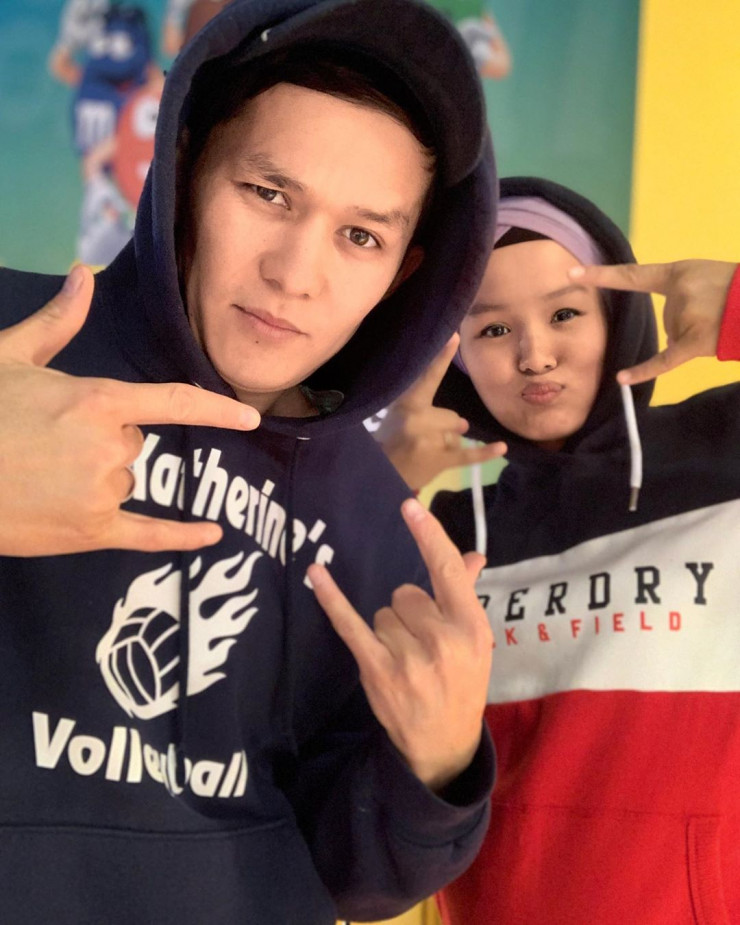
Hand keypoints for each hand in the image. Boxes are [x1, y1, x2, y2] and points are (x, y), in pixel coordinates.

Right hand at [0, 265, 259, 555]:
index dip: (216, 409)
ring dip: (96, 478)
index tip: (251, 417)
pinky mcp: (90, 531)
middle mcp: (109, 447)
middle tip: (48, 443)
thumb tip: (83, 274)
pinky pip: (148, 534)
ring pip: (125, 480)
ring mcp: (101, 492)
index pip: (172, 402)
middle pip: (134, 442)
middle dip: (102, 440)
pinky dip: (181, 536)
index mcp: (96, 401)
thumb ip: (58, 321)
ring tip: (42, 474)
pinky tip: (211, 535)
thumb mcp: (10, 356)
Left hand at [307, 498, 491, 792]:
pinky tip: (315, 573)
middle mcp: (441, 640)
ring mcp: (408, 657)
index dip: (428, 537)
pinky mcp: (377, 670)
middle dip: (409, 612)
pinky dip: (331, 598)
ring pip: (381, 611)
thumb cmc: (461, 683)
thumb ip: (465, 594)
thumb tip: (471, 556)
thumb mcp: (475, 641)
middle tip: (421, 644)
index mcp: (471, 627)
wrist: (443, 744)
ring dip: (388, 629)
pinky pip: (349, 623)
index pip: (446, 571)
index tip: (409, 506)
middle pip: (404, 593)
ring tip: (406, 659)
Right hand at [375, 335, 505, 490]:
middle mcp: (420, 420)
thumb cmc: (387, 442)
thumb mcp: (396, 415)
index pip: (428, 377)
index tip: (454, 336)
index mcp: (408, 404)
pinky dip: (485, 453)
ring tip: (426, 450)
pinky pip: (468, 455)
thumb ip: (422, 405)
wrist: (379, 476)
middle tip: (421, 437)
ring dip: (447, 440)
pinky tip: (502, 448)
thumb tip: (462, 423)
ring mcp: (432, 441)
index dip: (440, 358)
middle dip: (444, 426)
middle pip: (452, 416)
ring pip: (456, 432)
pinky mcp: (441, 461)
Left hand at [570, 259, 737, 383]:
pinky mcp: (695, 343)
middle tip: (717, 307)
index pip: (632, 276)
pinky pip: (664, 361)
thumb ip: (681, 295)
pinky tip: (621, 378)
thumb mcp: (704, 275)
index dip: (602, 275)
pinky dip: (644, 370)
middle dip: (690, 317)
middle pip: (666, 317)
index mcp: (677, 274)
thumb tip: (671, 332)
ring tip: (723, 320)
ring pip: (675, 335)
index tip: (572, 273)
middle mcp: (677, 295)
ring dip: (696, 333)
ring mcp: (685, 319)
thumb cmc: (736, 286)